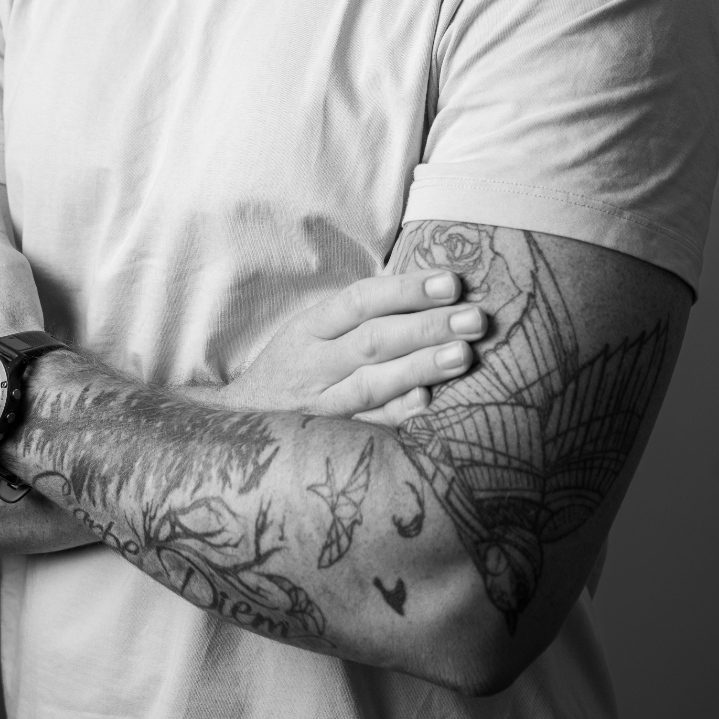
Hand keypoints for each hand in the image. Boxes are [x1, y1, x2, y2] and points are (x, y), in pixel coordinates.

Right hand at [208, 270, 487, 425]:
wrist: (243, 420)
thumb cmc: (296, 362)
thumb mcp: (316, 328)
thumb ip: (363, 312)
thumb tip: (434, 290)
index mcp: (311, 327)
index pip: (360, 300)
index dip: (406, 289)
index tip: (451, 281)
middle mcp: (314, 363)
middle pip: (373, 341)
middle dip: (427, 327)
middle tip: (475, 318)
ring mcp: (322, 403)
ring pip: (373, 383)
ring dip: (421, 367)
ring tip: (464, 354)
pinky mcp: (332, 436)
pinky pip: (367, 427)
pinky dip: (396, 414)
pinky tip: (429, 403)